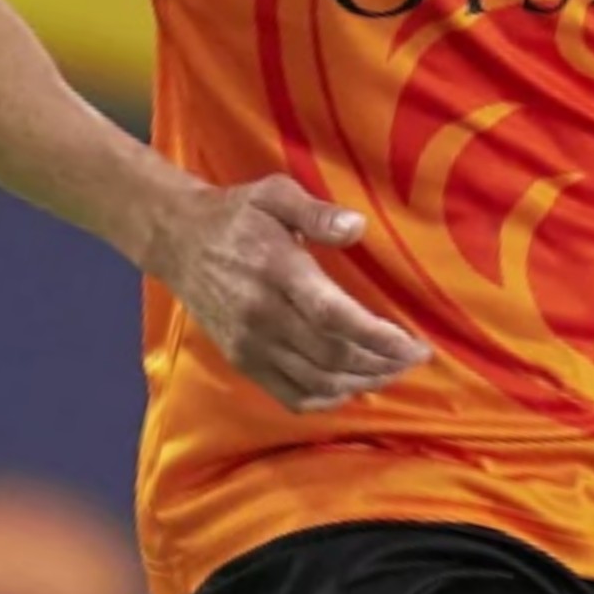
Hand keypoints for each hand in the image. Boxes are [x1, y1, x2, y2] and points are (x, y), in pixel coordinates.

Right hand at [153, 174, 431, 413]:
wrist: (177, 242)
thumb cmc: (237, 214)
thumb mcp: (275, 194)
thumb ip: (316, 212)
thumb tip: (357, 227)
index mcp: (276, 271)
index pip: (334, 316)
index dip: (379, 338)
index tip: (415, 345)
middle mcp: (263, 316)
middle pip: (332, 355)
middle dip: (382, 363)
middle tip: (415, 359)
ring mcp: (250, 345)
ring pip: (316, 381)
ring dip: (362, 383)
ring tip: (393, 372)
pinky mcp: (242, 361)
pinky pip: (290, 394)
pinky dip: (326, 399)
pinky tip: (352, 389)